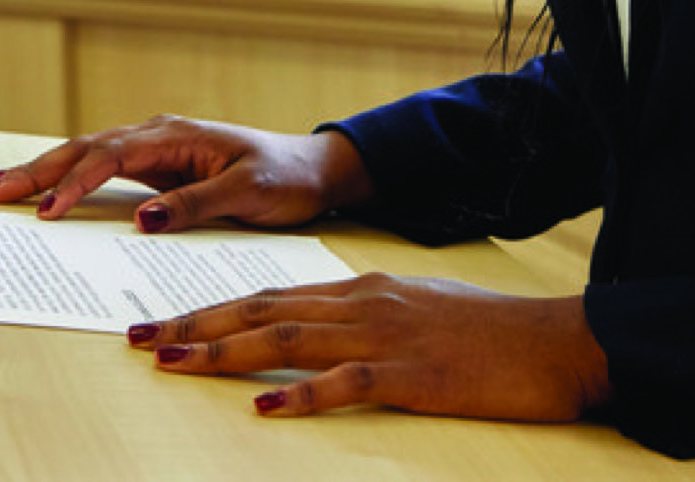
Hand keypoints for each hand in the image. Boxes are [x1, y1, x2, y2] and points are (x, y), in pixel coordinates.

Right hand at [0, 114, 373, 231]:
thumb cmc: (284, 179)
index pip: (110, 157)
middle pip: (84, 147)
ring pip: (86, 154)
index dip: (74, 183)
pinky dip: (67, 176)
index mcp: (175, 136)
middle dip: (36, 168)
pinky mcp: (156, 167)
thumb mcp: (247, 194)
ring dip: (43, 169)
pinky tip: (43, 189)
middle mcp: (157, 135)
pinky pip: (102, 168)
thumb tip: (140, 219)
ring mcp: (154, 148)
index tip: (46, 211)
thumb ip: (193, 204)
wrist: (312, 169)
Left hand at [133, 276, 612, 421]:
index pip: (268, 294)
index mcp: (360, 287)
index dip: (209, 308)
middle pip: (261, 310)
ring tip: (173, 362)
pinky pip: (347, 384)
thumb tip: (313, 331)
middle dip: (194, 325)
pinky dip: (301, 394)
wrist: (555, 341)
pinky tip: (265, 407)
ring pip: (287, 338)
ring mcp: (386, 336)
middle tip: (139, 339)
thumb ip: (361, 317)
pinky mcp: (414, 376)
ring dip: (224, 352)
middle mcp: (362, 302)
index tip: (161, 322)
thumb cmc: (488, 333)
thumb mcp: (414, 311)